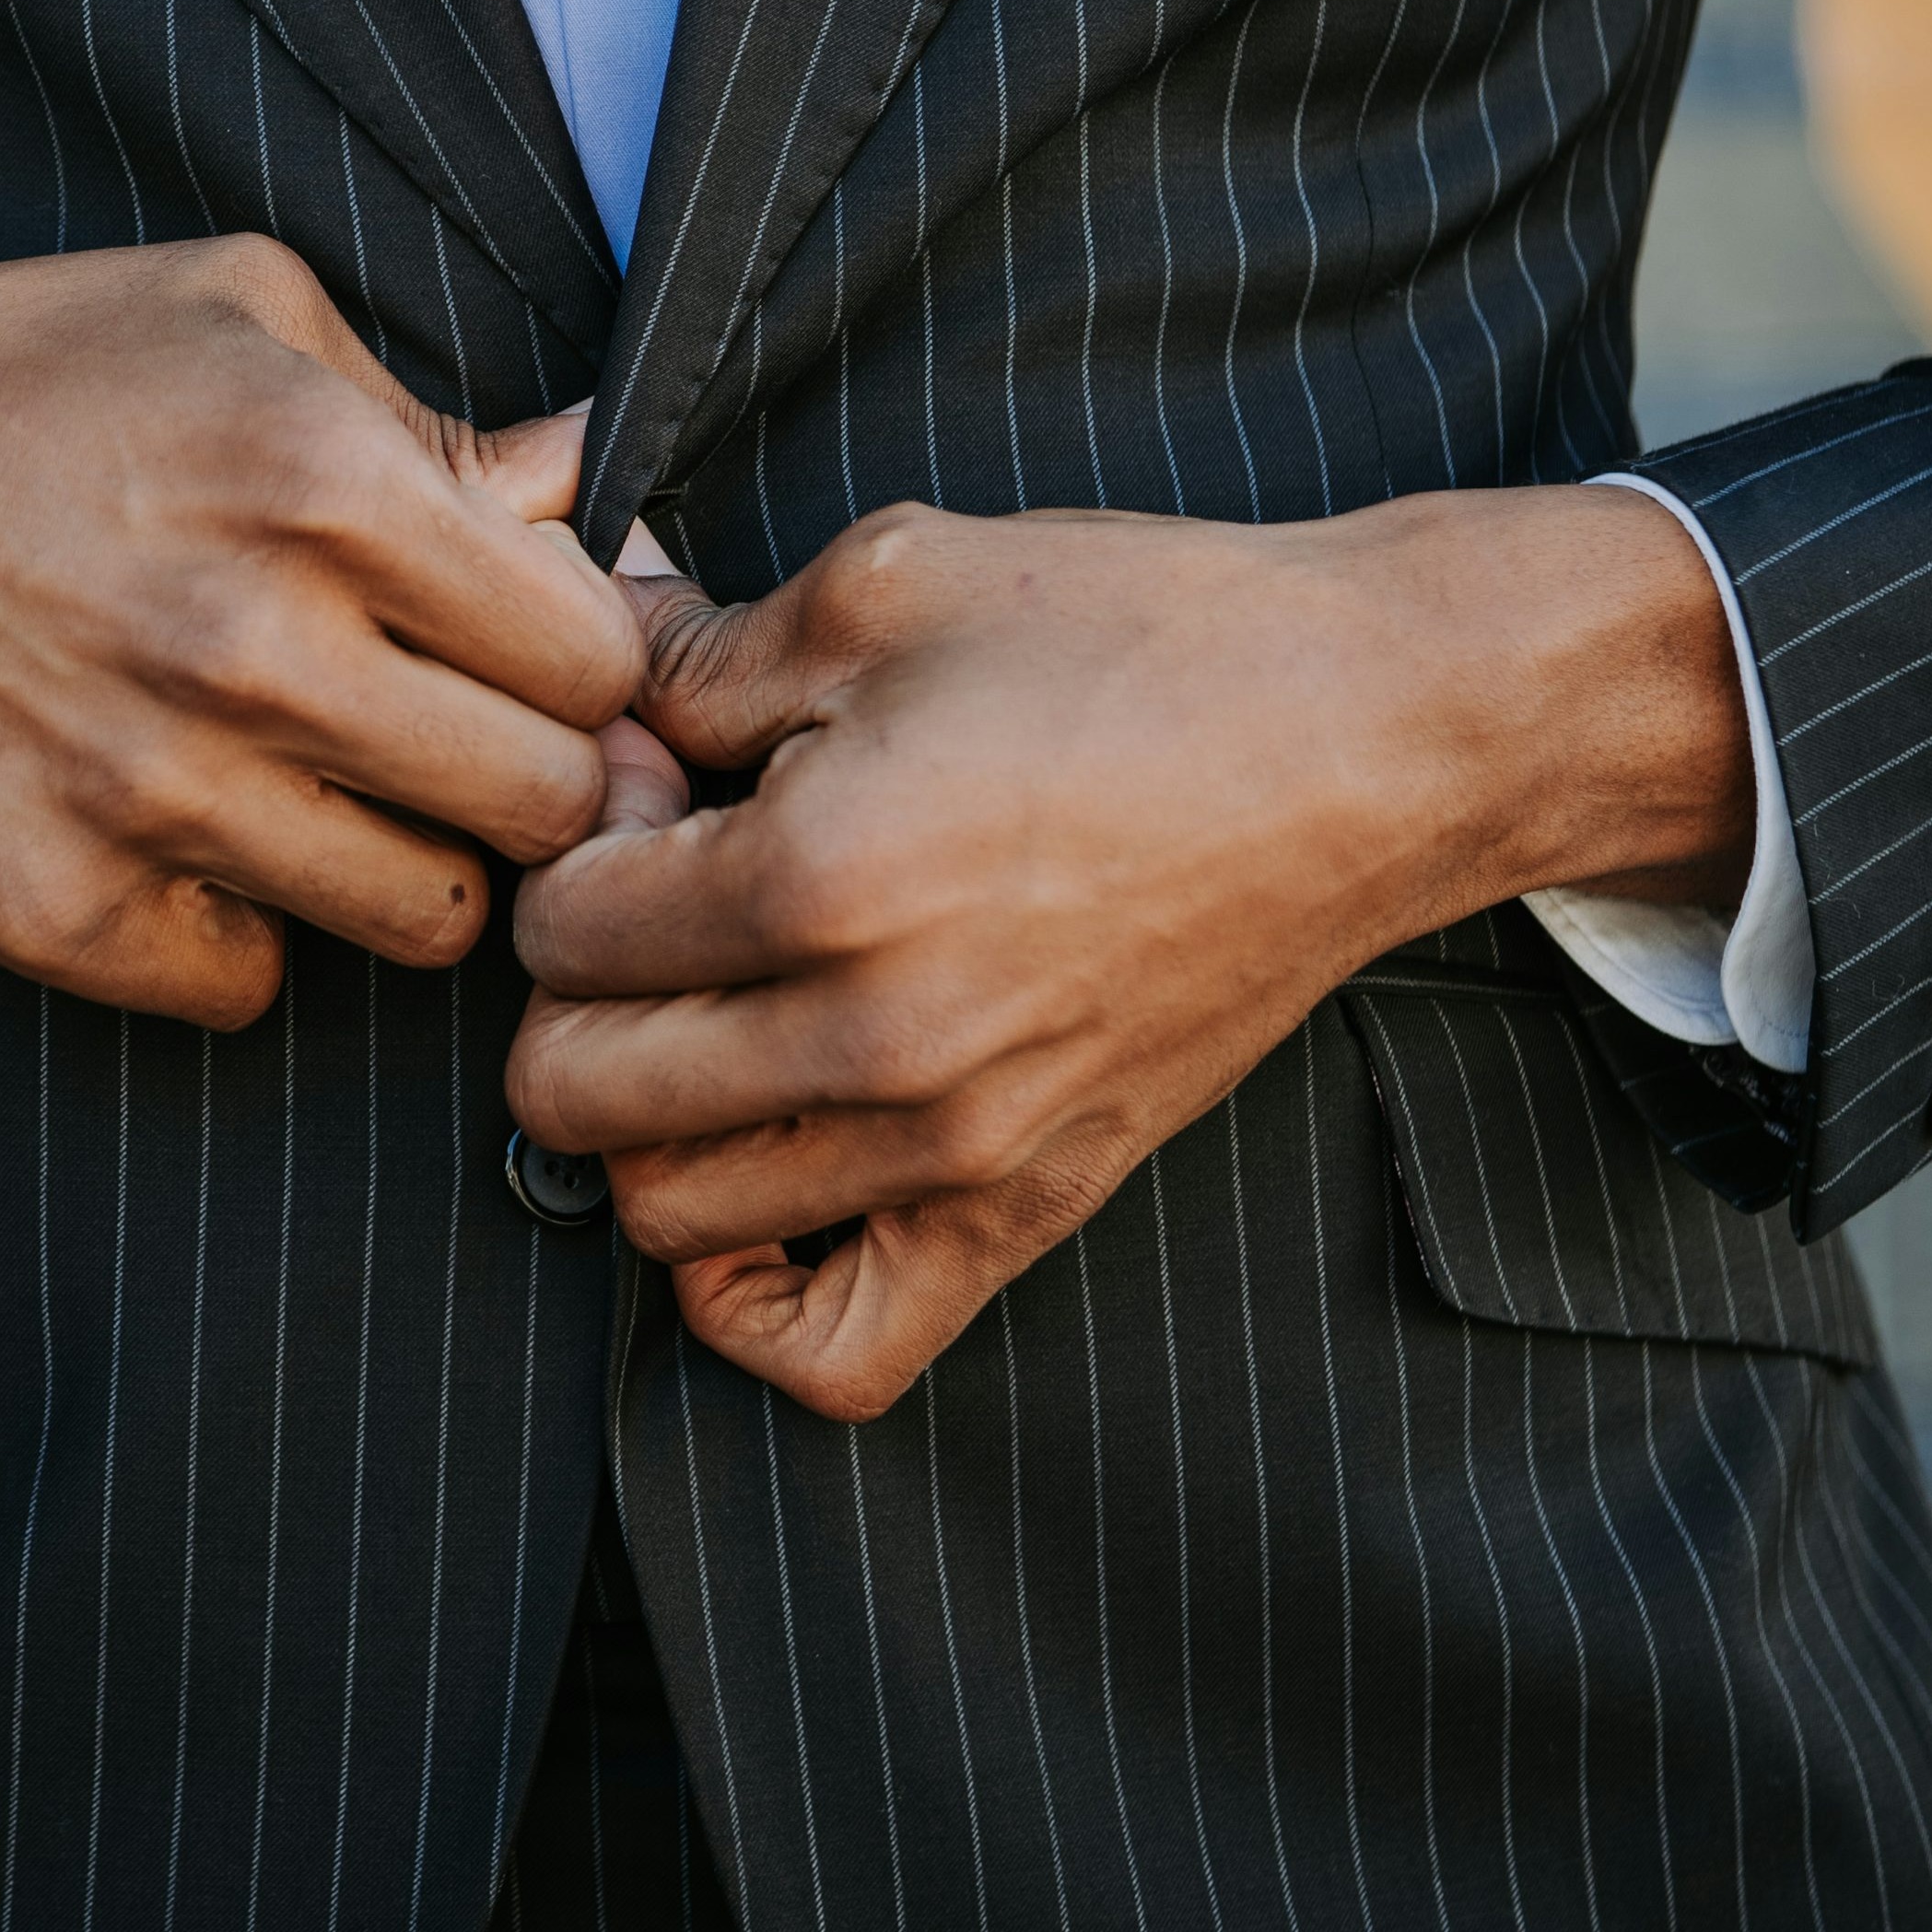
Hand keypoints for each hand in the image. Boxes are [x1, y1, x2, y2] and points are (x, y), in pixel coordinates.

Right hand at [0, 238, 641, 1023]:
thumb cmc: (11, 380)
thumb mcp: (243, 313)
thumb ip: (444, 423)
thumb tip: (598, 503)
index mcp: (327, 484)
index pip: (595, 661)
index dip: (594, 664)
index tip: (547, 661)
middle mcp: (252, 649)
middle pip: (546, 804)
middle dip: (534, 773)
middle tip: (469, 739)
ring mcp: (150, 795)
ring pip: (428, 916)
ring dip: (408, 859)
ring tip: (336, 785)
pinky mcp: (55, 908)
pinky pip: (254, 984)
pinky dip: (248, 928)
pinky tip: (200, 836)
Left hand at [509, 489, 1752, 1419]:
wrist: (1372, 738)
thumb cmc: (1143, 637)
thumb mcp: (890, 582)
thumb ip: (694, 649)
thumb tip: (585, 667)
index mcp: (818, 878)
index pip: (558, 927)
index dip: (575, 843)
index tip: (653, 788)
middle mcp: (872, 1041)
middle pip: (571, 1094)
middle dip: (572, 987)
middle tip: (658, 900)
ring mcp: (955, 1147)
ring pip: (667, 1218)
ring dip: (641, 1118)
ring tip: (706, 1012)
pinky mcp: (1031, 1204)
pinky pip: (838, 1349)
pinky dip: (752, 1295)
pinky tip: (757, 1184)